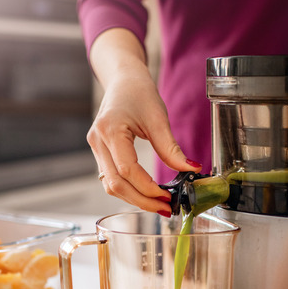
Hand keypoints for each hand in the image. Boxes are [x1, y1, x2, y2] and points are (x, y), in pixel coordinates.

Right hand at [87, 28, 200, 215]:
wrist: (122, 80)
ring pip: (110, 185)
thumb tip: (191, 170)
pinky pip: (111, 178)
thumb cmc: (139, 93)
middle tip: (165, 208)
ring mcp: (95, 149)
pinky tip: (146, 194)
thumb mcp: (158, 119)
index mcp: (110, 130)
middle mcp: (97, 142)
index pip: (127, 170)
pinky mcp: (100, 153)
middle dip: (141, 200)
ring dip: (133, 198)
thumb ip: (171, 148)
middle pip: (115, 184)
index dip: (147, 188)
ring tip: (158, 204)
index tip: (167, 196)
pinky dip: (128, 190)